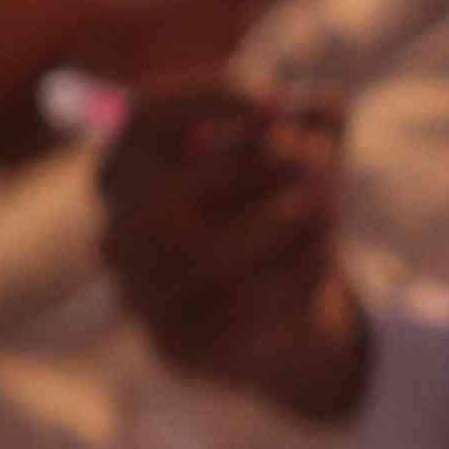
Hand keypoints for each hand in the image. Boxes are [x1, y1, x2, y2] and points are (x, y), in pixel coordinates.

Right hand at [97, 84, 366, 422]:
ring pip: (202, 253)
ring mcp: (139, 294)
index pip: (140, 119)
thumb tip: (317, 106)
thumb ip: (315, 121)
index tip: (275, 100)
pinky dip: (291, 278)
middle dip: (252, 167)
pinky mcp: (176, 347)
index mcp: (129, 170)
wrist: (295, 321)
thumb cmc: (286, 216)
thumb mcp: (312, 157)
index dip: (204, 101)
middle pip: (164, 189)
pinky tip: (320, 261)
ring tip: (330, 211)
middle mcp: (118, 232)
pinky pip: (236, 310)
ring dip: (282, 223)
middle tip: (318, 159)